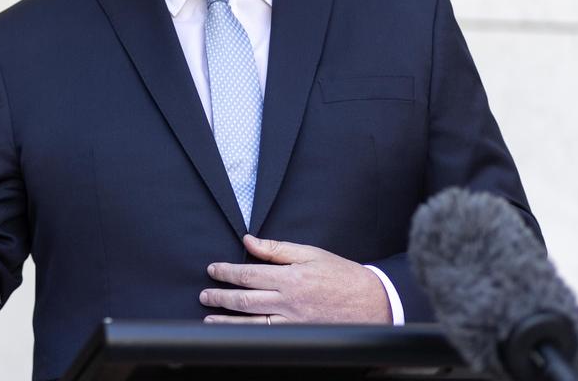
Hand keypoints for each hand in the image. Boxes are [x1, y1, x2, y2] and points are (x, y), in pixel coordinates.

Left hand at [201, 235, 391, 323]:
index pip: (249, 274)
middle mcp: (289, 301)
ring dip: (228, 321)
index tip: (213, 269)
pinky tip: (236, 334)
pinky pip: (268, 336)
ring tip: (210, 319)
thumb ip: (277, 249)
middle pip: (246, 299)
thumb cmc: (342, 275)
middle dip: (221, 297)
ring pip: (253, 322)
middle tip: (204, 295)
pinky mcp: (299, 334)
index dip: (227, 272)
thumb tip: (249, 241)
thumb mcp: (311, 253)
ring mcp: (293, 321)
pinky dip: (249, 335)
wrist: (372, 303)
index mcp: (290, 277)